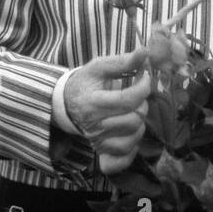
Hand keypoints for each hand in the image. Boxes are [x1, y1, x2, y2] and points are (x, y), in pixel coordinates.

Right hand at [64, 47, 150, 174]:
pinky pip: (122, 160)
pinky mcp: (101, 152)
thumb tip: (145, 51)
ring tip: (133, 111)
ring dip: (139, 123)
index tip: (144, 76)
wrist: (67, 102)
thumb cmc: (86, 82)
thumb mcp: (99, 67)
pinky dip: (132, 150)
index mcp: (92, 102)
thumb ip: (122, 61)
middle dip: (142, 104)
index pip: (128, 100)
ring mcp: (97, 141)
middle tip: (137, 95)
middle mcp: (93, 126)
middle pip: (133, 120)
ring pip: (132, 138)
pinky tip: (131, 134)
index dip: (144, 86)